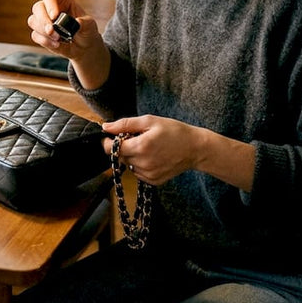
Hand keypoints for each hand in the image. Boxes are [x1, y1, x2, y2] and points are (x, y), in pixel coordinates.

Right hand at [27, 0, 99, 56]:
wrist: (83, 46)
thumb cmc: (86, 31)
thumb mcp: (90, 25)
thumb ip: (85, 23)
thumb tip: (78, 22)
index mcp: (62, 0)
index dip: (50, 4)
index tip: (55, 16)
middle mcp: (49, 8)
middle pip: (38, 7)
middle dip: (43, 20)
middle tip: (52, 31)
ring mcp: (43, 21)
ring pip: (33, 21)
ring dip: (44, 32)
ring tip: (58, 39)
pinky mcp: (40, 33)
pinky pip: (35, 35)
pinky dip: (44, 41)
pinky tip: (56, 44)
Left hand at [103, 115, 255, 190]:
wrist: (195, 148)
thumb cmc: (174, 131)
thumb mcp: (149, 121)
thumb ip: (125, 124)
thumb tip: (105, 127)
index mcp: (140, 147)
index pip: (111, 148)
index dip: (108, 141)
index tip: (112, 135)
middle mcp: (142, 164)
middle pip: (119, 156)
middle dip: (123, 147)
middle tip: (137, 138)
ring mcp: (148, 174)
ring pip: (128, 165)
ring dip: (132, 156)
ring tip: (147, 147)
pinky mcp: (154, 181)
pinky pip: (138, 173)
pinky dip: (140, 165)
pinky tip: (152, 157)